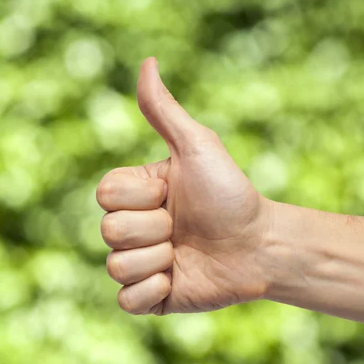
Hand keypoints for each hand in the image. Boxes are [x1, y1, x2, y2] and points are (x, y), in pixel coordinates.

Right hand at [96, 58, 272, 314]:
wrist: (260, 244)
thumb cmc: (230, 193)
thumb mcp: (196, 148)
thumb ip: (163, 112)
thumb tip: (148, 62)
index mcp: (133, 195)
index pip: (103, 195)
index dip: (139, 197)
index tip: (171, 193)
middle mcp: (130, 228)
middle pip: (109, 231)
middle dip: (155, 229)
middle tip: (183, 227)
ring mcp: (137, 263)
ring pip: (116, 266)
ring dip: (159, 260)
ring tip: (184, 254)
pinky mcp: (148, 297)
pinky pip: (125, 300)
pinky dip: (153, 291)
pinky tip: (177, 279)